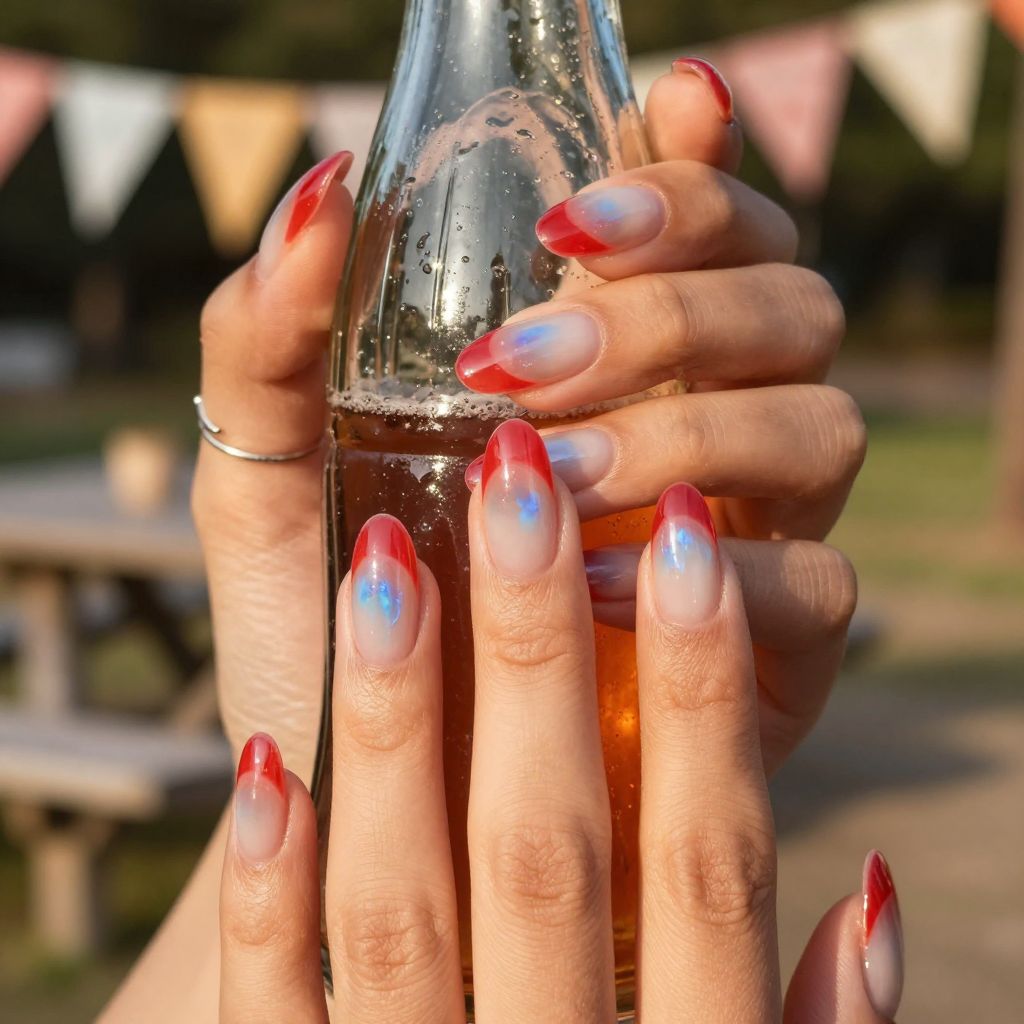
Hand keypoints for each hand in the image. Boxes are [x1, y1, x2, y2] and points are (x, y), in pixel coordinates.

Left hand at [193, 60, 861, 781]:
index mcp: (604, 363)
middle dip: (671, 311)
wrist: (365, 789)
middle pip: (786, 304)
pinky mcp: (776, 651)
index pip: (701, 227)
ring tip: (554, 477)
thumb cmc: (325, 620)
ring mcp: (745, 534)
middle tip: (526, 365)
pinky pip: (821, 585)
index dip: (684, 178)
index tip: (585, 202)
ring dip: (697, 429)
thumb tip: (316, 198)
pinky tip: (597, 594)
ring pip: (823, 425)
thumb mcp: (268, 472)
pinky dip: (726, 578)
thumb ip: (270, 338)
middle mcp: (698, 425)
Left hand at [219, 440, 901, 1021]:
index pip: (712, 858)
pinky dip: (267, 894)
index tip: (686, 536)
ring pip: (400, 905)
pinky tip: (265, 770)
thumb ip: (818, 1019)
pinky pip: (273, 1008)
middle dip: (537, 651)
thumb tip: (872, 887)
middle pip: (548, 845)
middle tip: (518, 481)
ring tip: (379, 566)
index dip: (709, 694)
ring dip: (393, 727)